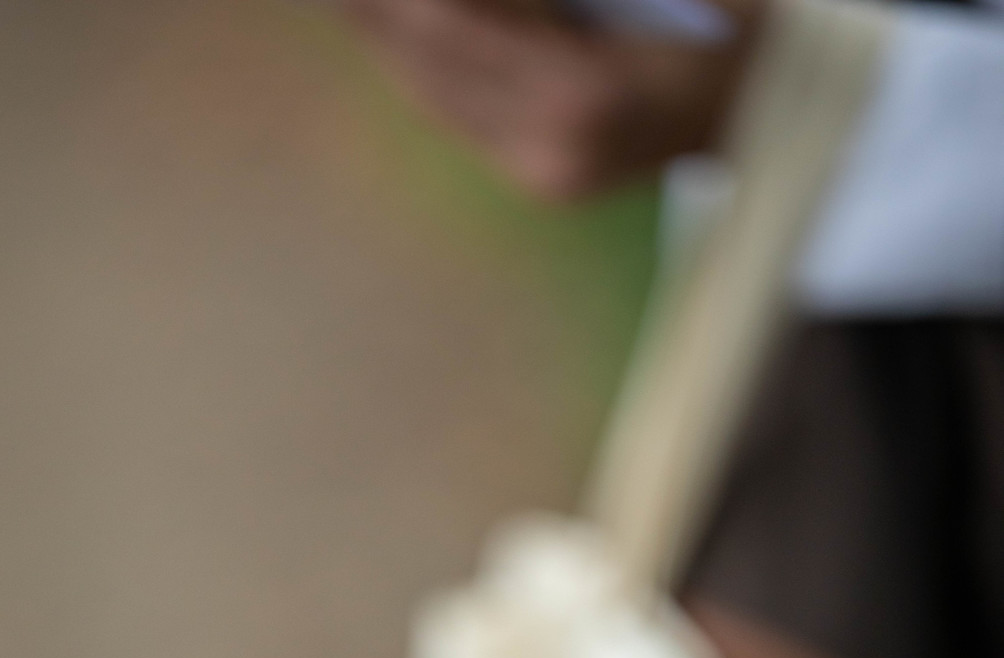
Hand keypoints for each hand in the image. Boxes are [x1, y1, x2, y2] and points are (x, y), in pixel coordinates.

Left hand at [341, 0, 761, 198]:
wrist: (773, 114)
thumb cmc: (729, 27)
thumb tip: (451, 0)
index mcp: (586, 93)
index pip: (457, 14)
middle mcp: (552, 148)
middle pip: (427, 50)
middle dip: (376, 4)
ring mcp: (541, 175)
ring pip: (425, 87)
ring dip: (378, 29)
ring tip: (338, 1)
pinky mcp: (536, 183)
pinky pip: (450, 115)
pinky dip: (412, 62)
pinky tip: (382, 27)